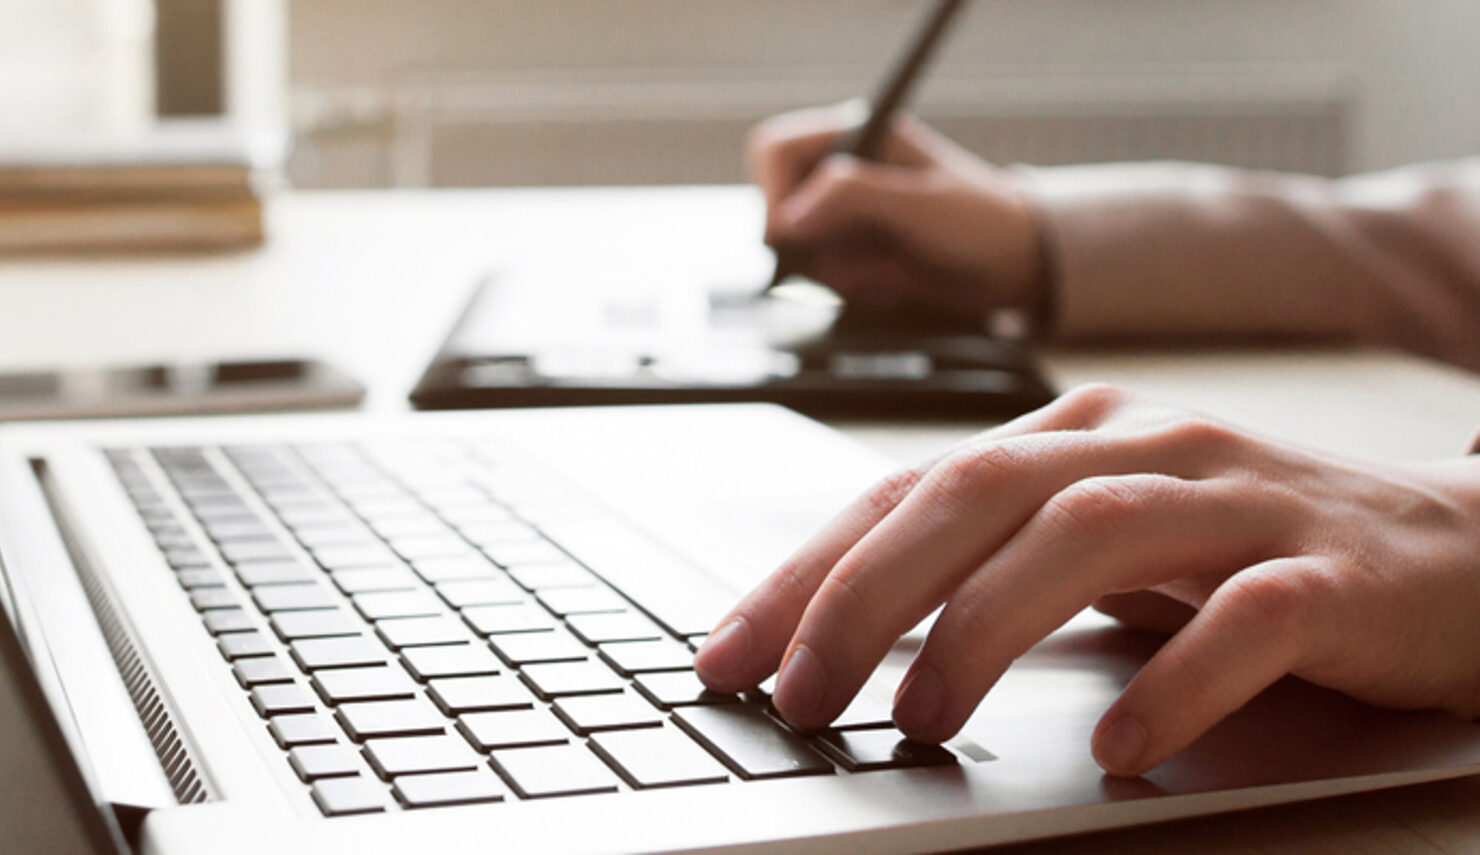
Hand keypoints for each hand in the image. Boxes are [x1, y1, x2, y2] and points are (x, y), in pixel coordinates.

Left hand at [694, 384, 1479, 775]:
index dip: (810, 568)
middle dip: (863, 597)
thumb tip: (846, 632)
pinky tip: (1114, 746)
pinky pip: (1244, 619)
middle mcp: (1146, 448)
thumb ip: (997, 564)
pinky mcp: (1332, 572)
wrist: (1460, 549)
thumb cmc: (1252, 551)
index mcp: (1075, 440)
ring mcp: (1240, 500)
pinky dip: (1170, 683)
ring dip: (981, 633)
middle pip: (974, 496)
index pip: (911, 489)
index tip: (731, 650)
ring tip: (912, 723)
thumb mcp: (1106, 545)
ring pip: (1086, 537)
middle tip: (794, 694)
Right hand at [750, 102, 1044, 322]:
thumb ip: (854, 198)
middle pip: (776, 207)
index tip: (789, 233)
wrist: (1012, 265)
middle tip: (858, 255)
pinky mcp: (846, 251)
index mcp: (856, 135)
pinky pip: (818, 277)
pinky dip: (851, 286)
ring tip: (891, 265)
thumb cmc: (981, 221)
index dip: (772, 191)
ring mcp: (839, 214)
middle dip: (812, 243)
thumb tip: (790, 216)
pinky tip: (892, 277)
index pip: (775, 151)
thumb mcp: (921, 205)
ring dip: (838, 270)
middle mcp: (839, 170)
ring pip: (795, 250)